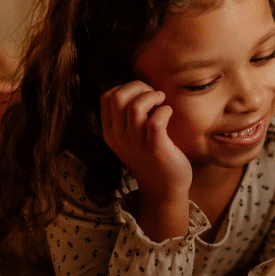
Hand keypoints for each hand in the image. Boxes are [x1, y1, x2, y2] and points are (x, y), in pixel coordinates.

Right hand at [100, 80, 192, 233]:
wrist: (164, 188)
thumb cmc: (151, 156)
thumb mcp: (130, 137)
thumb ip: (127, 116)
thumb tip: (138, 88)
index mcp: (110, 132)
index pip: (106, 97)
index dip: (126, 87)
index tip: (142, 93)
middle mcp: (119, 137)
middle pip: (118, 97)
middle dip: (138, 87)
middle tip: (154, 94)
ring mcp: (136, 144)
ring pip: (135, 107)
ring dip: (152, 96)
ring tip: (162, 101)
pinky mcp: (155, 149)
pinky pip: (156, 121)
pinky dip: (164, 111)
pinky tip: (169, 112)